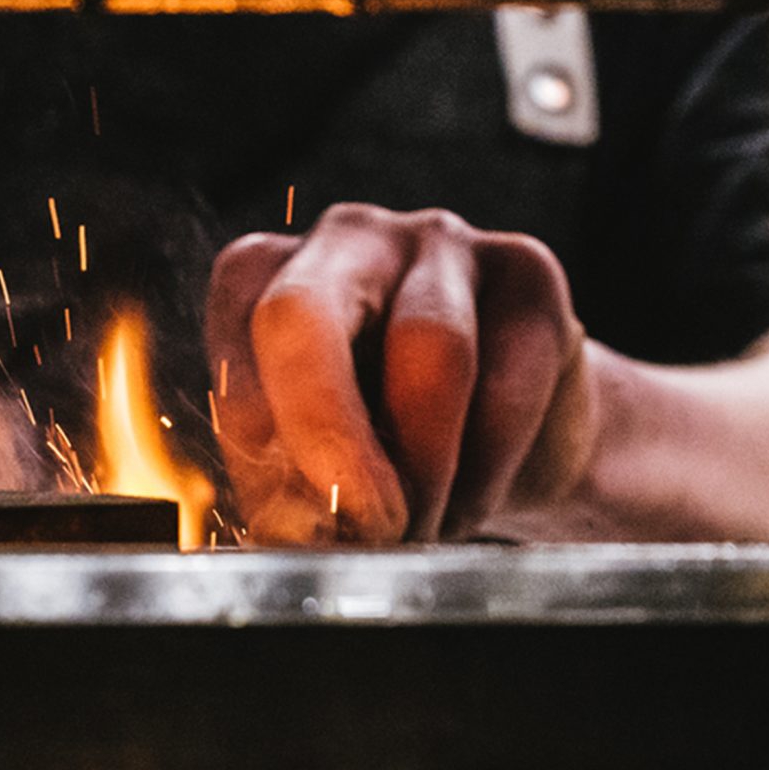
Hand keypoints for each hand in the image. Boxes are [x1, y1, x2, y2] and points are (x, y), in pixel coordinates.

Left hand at [206, 205, 595, 544]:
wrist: (514, 445)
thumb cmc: (390, 447)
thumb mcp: (317, 463)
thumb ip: (289, 481)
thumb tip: (285, 530)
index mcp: (266, 274)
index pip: (240, 330)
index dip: (259, 436)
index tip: (289, 524)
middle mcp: (347, 239)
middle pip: (305, 310)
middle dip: (323, 429)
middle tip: (356, 523)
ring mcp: (442, 243)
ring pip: (430, 349)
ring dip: (424, 469)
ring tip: (417, 529)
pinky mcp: (528, 274)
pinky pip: (508, 385)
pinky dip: (485, 473)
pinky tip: (469, 503)